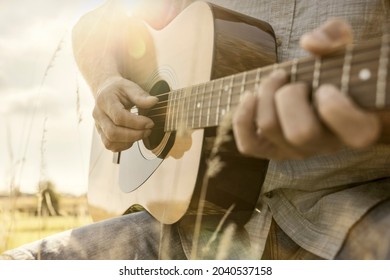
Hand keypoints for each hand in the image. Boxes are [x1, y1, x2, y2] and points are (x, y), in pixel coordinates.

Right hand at [93, 77, 157, 151]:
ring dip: (129, 142)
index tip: (150, 123)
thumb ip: (141, 95)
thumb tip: (154, 101)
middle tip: (148, 131)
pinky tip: (133, 138)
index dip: (136, 123)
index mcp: (105, 100)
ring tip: (142, 133)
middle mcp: (98, 114)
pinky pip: (110, 146)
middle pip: (113, 132)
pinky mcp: (101, 134)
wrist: (105, 91)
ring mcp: (98, 126)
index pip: (119, 117)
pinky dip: (124, 145)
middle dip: (134, 135)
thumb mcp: (130, 87)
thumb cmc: (118, 89)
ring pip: (110, 142)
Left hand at [232, 19, 380, 159]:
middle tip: (294, 80)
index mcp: (357, 127)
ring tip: (276, 79)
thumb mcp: (343, 49)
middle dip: (290, 95)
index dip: (335, 106)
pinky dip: (242, 117)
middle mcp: (326, 146)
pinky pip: (248, 144)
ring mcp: (297, 151)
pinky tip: (250, 96)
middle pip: (300, 132)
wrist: (321, 95)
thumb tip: (310, 43)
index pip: (354, 133)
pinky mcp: (272, 150)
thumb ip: (336, 36)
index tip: (326, 86)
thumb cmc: (335, 73)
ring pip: (269, 128)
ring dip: (266, 94)